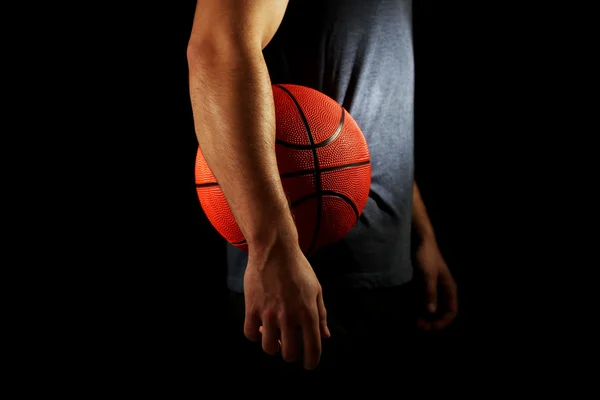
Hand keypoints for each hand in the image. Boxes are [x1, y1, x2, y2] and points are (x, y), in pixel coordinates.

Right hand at [243, 240, 329, 369]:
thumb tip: (325, 336)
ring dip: (272, 346)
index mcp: (309, 312)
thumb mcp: (316, 289)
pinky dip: (255, 335)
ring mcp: (270, 312)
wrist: (275, 249)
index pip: (312, 348)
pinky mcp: (252, 307)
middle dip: (290, 355)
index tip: (308, 364)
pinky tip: (260, 328)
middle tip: (288, 347)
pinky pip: (250, 333)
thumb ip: (321, 315)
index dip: (311, 361)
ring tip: (274, 336)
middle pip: (289, 353)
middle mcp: (290, 316)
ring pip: (269, 347)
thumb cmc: (298, 268)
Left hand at [415, 238, 457, 330]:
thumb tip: (431, 311)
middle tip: (420, 328)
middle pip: (441, 312)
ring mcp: (432, 288)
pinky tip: (410, 315)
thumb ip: (430, 293)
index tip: (431, 327)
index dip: (443, 322)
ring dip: (424, 318)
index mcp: (449, 288)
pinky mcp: (421, 286)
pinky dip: (417, 309)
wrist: (418, 241)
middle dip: (432, 321)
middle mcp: (442, 290)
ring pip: (430, 308)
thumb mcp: (428, 275)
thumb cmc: (426, 256)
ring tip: (415, 325)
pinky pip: (421, 302)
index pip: (451, 310)